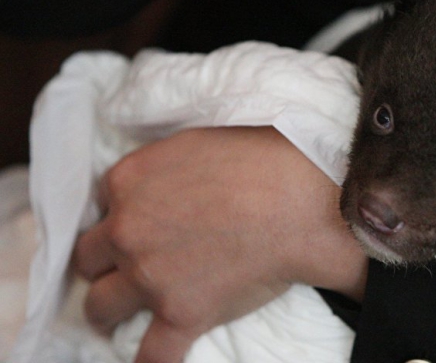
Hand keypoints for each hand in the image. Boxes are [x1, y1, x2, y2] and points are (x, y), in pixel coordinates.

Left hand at [72, 126, 367, 362]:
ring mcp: (149, 276)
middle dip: (106, 263)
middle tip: (130, 266)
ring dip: (110, 309)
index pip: (104, 205)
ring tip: (124, 313)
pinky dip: (151, 359)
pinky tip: (157, 355)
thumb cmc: (261, 160)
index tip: (142, 224)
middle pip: (89, 257)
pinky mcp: (181, 312)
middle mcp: (127, 230)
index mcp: (128, 182)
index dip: (122, 216)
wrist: (298, 199)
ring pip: (100, 305)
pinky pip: (151, 354)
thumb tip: (172, 185)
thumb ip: (164, 167)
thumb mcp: (195, 143)